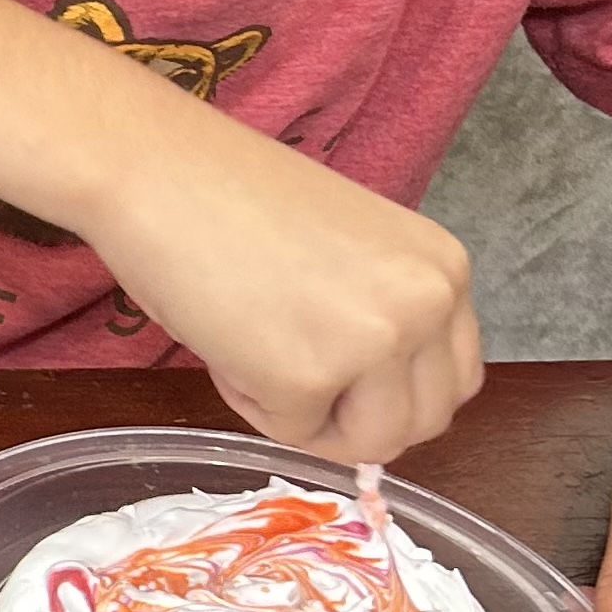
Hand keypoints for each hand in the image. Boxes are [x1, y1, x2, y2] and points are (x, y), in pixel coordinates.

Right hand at [84, 103, 480, 462]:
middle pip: (424, 422)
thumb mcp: (349, 251)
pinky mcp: (306, 377)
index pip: (456, 378)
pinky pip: (289, 432)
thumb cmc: (227, 195)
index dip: (395, 395)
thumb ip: (381, 310)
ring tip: (256, 356)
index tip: (346, 384)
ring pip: (370, 443)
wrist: (156, 169)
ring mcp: (373, 343)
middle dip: (358, 420)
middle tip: (296, 381)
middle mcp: (427, 304)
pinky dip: (249, 403)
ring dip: (312, 421)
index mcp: (443, 267)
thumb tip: (373, 394)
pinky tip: (222, 342)